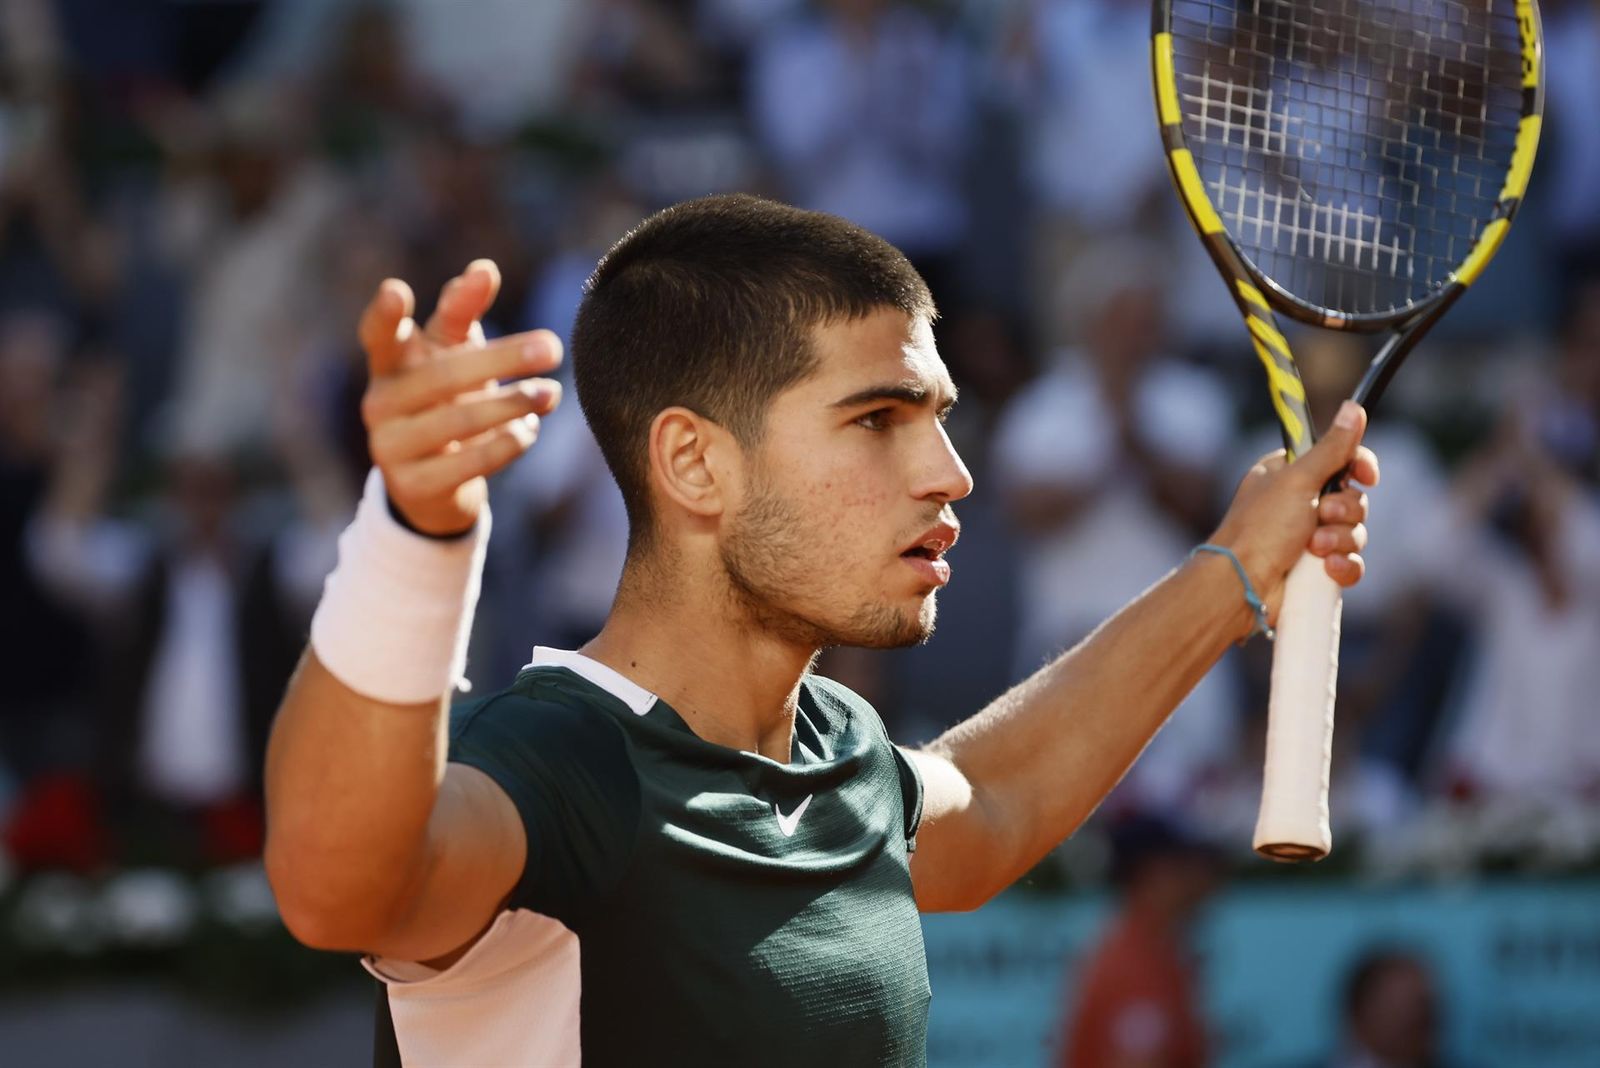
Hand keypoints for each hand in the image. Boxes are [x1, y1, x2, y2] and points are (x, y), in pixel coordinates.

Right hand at [357, 260, 563, 535]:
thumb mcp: (452, 351)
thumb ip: (463, 311)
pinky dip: (507, 443)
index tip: (397, 289)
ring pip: (459, 422)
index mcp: (388, 363)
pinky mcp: (413, 487)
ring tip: (551, 393)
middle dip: (502, 359)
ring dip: (513, 404)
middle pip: (443, 375)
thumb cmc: (446, 398)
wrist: (433, 484)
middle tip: (553, 347)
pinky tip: (530, 429)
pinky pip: (468, 463)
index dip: (384, 315)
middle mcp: (380, 403)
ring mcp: (390, 447)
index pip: (378, 335)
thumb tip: (484, 269)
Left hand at [1210, 400, 1379, 617]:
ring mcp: (1309, 538)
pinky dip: (1344, 567)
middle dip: (1343, 511)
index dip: (1358, 467)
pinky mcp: (1316, 570)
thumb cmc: (1260, 528)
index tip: (1366, 476)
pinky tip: (1328, 570)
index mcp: (1290, 476)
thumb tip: (1352, 408)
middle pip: (1352, 498)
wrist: (1242, 585)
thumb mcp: (1297, 480)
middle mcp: (1299, 504)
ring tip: (1314, 548)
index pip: (1340, 460)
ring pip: (1354, 532)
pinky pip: (1350, 563)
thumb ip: (1331, 448)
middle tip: (1321, 515)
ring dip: (1339, 540)